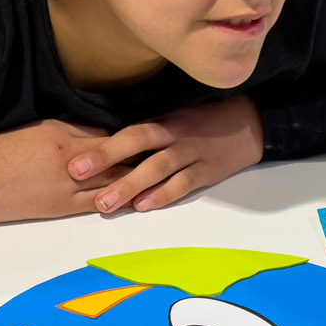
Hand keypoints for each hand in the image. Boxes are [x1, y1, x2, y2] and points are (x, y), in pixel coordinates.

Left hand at [67, 95, 264, 214]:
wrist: (252, 123)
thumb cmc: (205, 123)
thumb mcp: (176, 118)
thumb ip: (148, 134)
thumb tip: (105, 151)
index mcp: (164, 120)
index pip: (129, 132)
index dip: (102, 146)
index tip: (74, 160)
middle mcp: (176, 134)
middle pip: (138, 144)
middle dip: (106, 159)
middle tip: (78, 175)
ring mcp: (193, 152)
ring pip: (158, 168)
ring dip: (130, 185)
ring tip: (105, 203)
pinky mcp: (209, 170)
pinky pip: (184, 183)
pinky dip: (163, 195)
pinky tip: (143, 206)